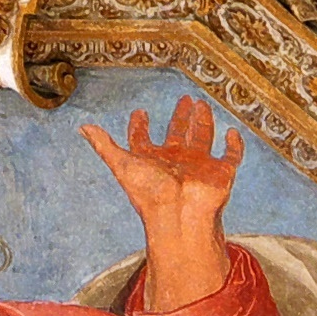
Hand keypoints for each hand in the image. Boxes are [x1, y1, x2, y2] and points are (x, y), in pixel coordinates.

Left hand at [82, 94, 243, 309]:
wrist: (180, 215)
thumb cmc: (150, 193)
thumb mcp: (122, 163)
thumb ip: (104, 145)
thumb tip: (82, 127)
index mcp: (152, 160)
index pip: (144, 140)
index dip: (140, 127)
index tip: (140, 113)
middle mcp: (175, 162)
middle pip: (178, 135)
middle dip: (180, 118)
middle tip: (184, 100)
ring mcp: (199, 167)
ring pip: (203, 138)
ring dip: (203, 122)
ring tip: (201, 104)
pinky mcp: (221, 173)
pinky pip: (231, 156)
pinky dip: (234, 146)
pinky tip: (231, 132)